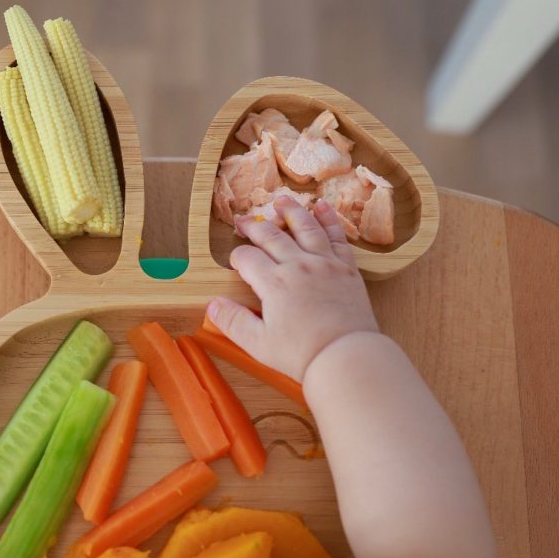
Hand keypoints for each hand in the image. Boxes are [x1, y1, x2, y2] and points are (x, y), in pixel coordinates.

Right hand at [207, 195, 378, 380]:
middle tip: (244, 220)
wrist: (346, 357)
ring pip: (304, 227)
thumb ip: (234, 322)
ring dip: (291, 211)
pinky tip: (322, 208)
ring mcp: (324, 263)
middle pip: (271, 236)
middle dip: (254, 226)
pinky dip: (328, 220)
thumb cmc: (303, 355)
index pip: (247, 258)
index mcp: (274, 283)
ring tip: (281, 200)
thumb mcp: (259, 344)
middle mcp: (298, 265)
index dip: (237, 258)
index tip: (236, 262)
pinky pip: (336, 236)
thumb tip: (213, 305)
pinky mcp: (346, 268)